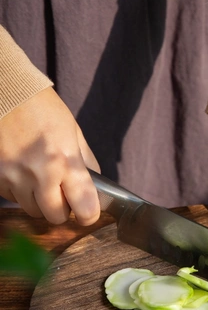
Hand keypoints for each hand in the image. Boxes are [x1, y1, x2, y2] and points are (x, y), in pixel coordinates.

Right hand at [0, 87, 100, 225]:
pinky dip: (19, 190)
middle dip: (61, 210)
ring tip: (39, 177)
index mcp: (66, 160)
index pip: (84, 207)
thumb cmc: (41, 108)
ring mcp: (15, 177)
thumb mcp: (72, 130)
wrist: (4, 92)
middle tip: (61, 194)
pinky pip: (12, 197)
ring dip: (38, 201)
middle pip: (55, 217)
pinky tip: (21, 170)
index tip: (87, 211)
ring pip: (32, 210)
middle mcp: (41, 173)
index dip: (88, 214)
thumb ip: (85, 160)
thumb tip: (97, 186)